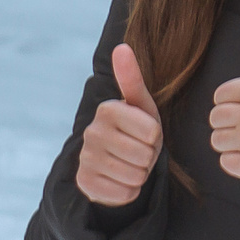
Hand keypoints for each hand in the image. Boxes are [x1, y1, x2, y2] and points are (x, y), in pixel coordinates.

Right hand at [76, 43, 163, 206]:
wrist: (115, 165)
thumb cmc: (135, 131)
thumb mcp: (140, 105)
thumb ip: (132, 78)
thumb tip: (121, 46)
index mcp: (107, 109)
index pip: (153, 131)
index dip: (156, 137)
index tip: (145, 134)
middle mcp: (91, 132)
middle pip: (144, 154)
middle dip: (148, 157)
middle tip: (137, 152)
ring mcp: (85, 158)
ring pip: (135, 175)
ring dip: (140, 174)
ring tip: (130, 164)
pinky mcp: (84, 183)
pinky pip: (125, 193)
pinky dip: (129, 191)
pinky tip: (120, 180)